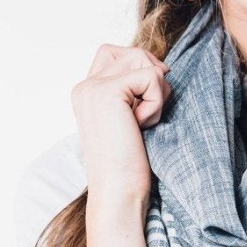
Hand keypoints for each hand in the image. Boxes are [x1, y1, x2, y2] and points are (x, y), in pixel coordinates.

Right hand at [71, 43, 171, 206]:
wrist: (118, 193)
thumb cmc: (129, 165)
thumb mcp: (130, 119)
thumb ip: (133, 91)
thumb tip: (162, 67)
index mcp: (86, 92)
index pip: (116, 53)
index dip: (141, 70)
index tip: (144, 104)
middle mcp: (85, 85)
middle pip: (134, 54)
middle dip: (153, 82)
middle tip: (145, 117)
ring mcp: (93, 87)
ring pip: (145, 62)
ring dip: (156, 94)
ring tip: (141, 123)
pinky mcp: (107, 91)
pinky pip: (152, 77)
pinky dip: (157, 103)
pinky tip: (142, 126)